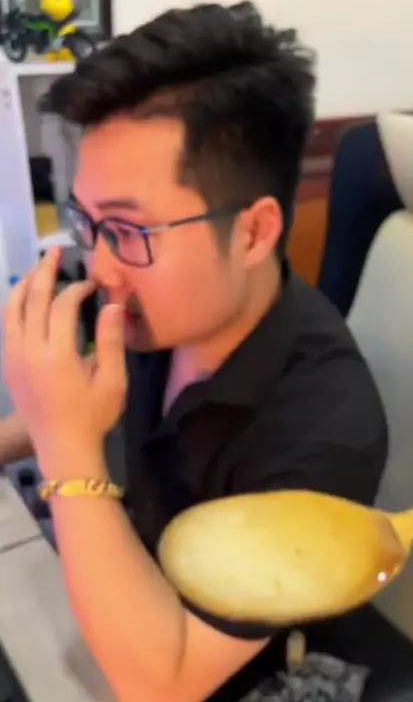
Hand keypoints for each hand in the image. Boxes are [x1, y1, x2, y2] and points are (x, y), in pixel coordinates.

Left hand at [2, 249, 126, 466]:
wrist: (63, 449)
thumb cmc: (94, 417)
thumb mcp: (112, 382)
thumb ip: (111, 341)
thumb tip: (113, 303)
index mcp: (58, 355)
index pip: (62, 306)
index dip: (77, 288)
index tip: (93, 284)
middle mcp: (29, 351)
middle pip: (32, 300)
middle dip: (44, 272)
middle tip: (55, 252)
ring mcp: (14, 358)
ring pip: (11, 310)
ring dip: (23, 285)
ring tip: (37, 269)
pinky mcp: (8, 366)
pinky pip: (6, 326)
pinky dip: (14, 306)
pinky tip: (24, 299)